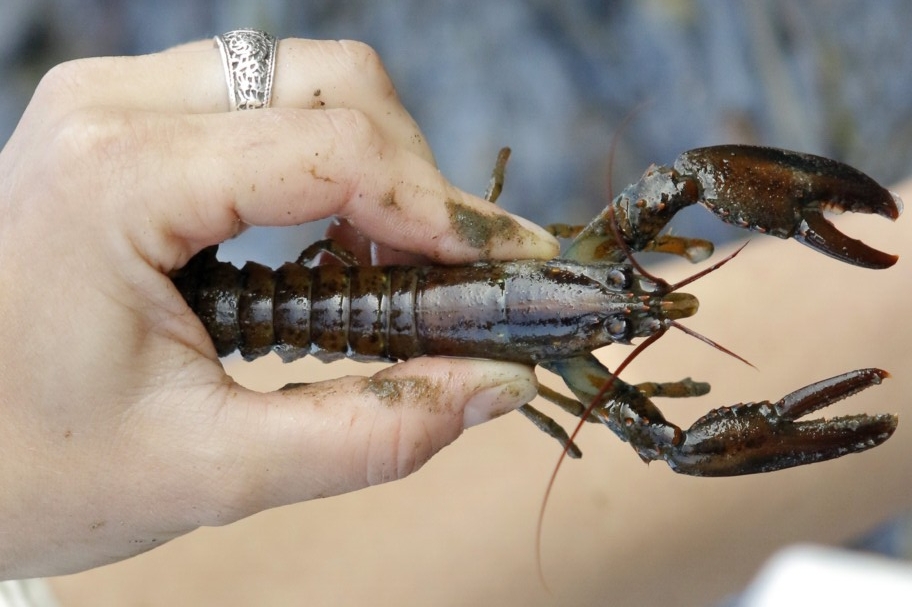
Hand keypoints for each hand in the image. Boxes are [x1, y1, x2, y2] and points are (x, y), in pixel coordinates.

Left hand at [0, 38, 557, 577]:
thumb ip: (370, 431)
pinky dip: (330, 162)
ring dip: (379, 163)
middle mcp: (110, 105)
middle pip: (332, 81)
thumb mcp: (211, 470)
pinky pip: (264, 104)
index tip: (508, 270)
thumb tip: (496, 387)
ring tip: (404, 265)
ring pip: (304, 78)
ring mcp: (112, 101)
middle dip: (419, 177)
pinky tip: (341, 240)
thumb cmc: (31, 468)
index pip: (335, 150)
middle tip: (459, 273)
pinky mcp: (124, 122)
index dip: (443, 211)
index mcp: (115, 178)